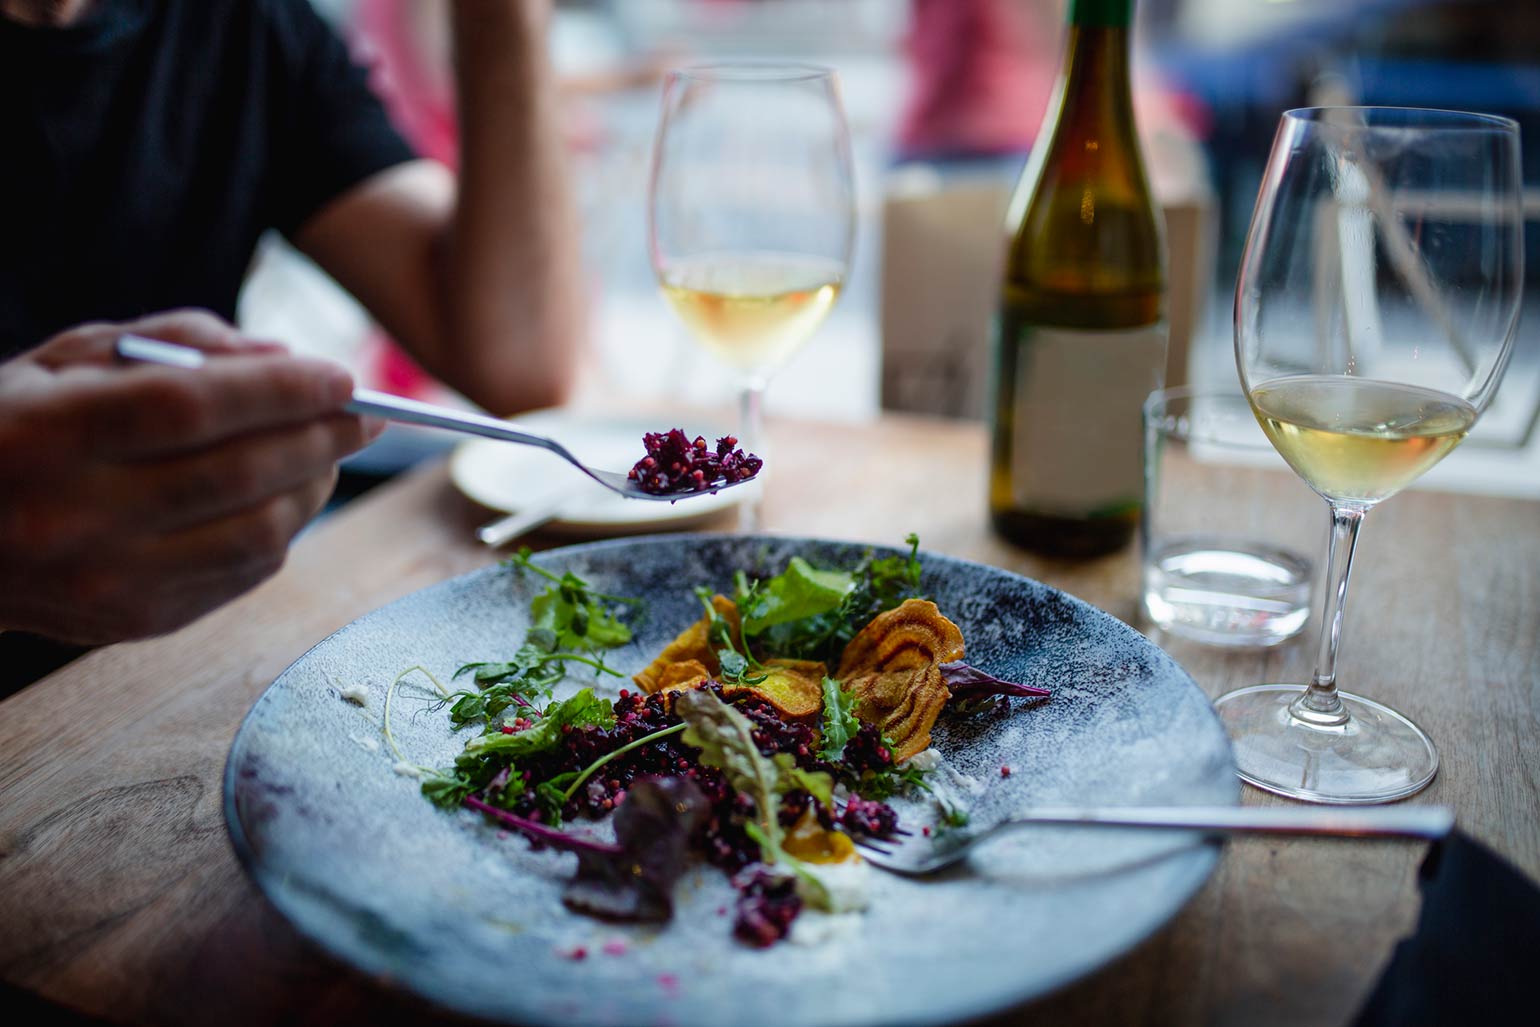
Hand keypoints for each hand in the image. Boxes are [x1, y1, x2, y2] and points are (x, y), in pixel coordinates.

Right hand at [0, 310, 383, 643]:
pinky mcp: (137, 622)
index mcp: (50, 435)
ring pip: (257, 534)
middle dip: (320, 439)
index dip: (279, 392)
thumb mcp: (70, 359)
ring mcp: (109, 580)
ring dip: (315, 488)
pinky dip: (283, 529)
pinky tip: (287, 498)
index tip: (343, 378)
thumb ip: (177, 343)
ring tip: (330, 453)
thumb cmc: (17, 427)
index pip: (190, 408)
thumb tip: (284, 358)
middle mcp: (77, 516)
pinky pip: (244, 575)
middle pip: (239, 474)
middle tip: (364, 416)